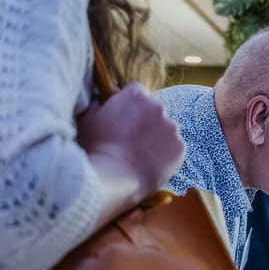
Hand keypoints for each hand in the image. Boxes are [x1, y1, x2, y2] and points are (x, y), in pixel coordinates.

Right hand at [78, 82, 183, 197]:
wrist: (115, 177)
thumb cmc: (97, 147)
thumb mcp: (88, 118)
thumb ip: (97, 102)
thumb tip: (99, 98)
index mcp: (136, 96)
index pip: (135, 92)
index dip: (128, 104)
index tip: (122, 116)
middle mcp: (158, 107)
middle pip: (153, 110)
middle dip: (144, 121)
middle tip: (130, 139)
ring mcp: (171, 128)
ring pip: (165, 129)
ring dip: (156, 137)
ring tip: (139, 154)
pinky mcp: (180, 148)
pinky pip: (173, 148)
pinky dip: (165, 154)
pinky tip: (150, 163)